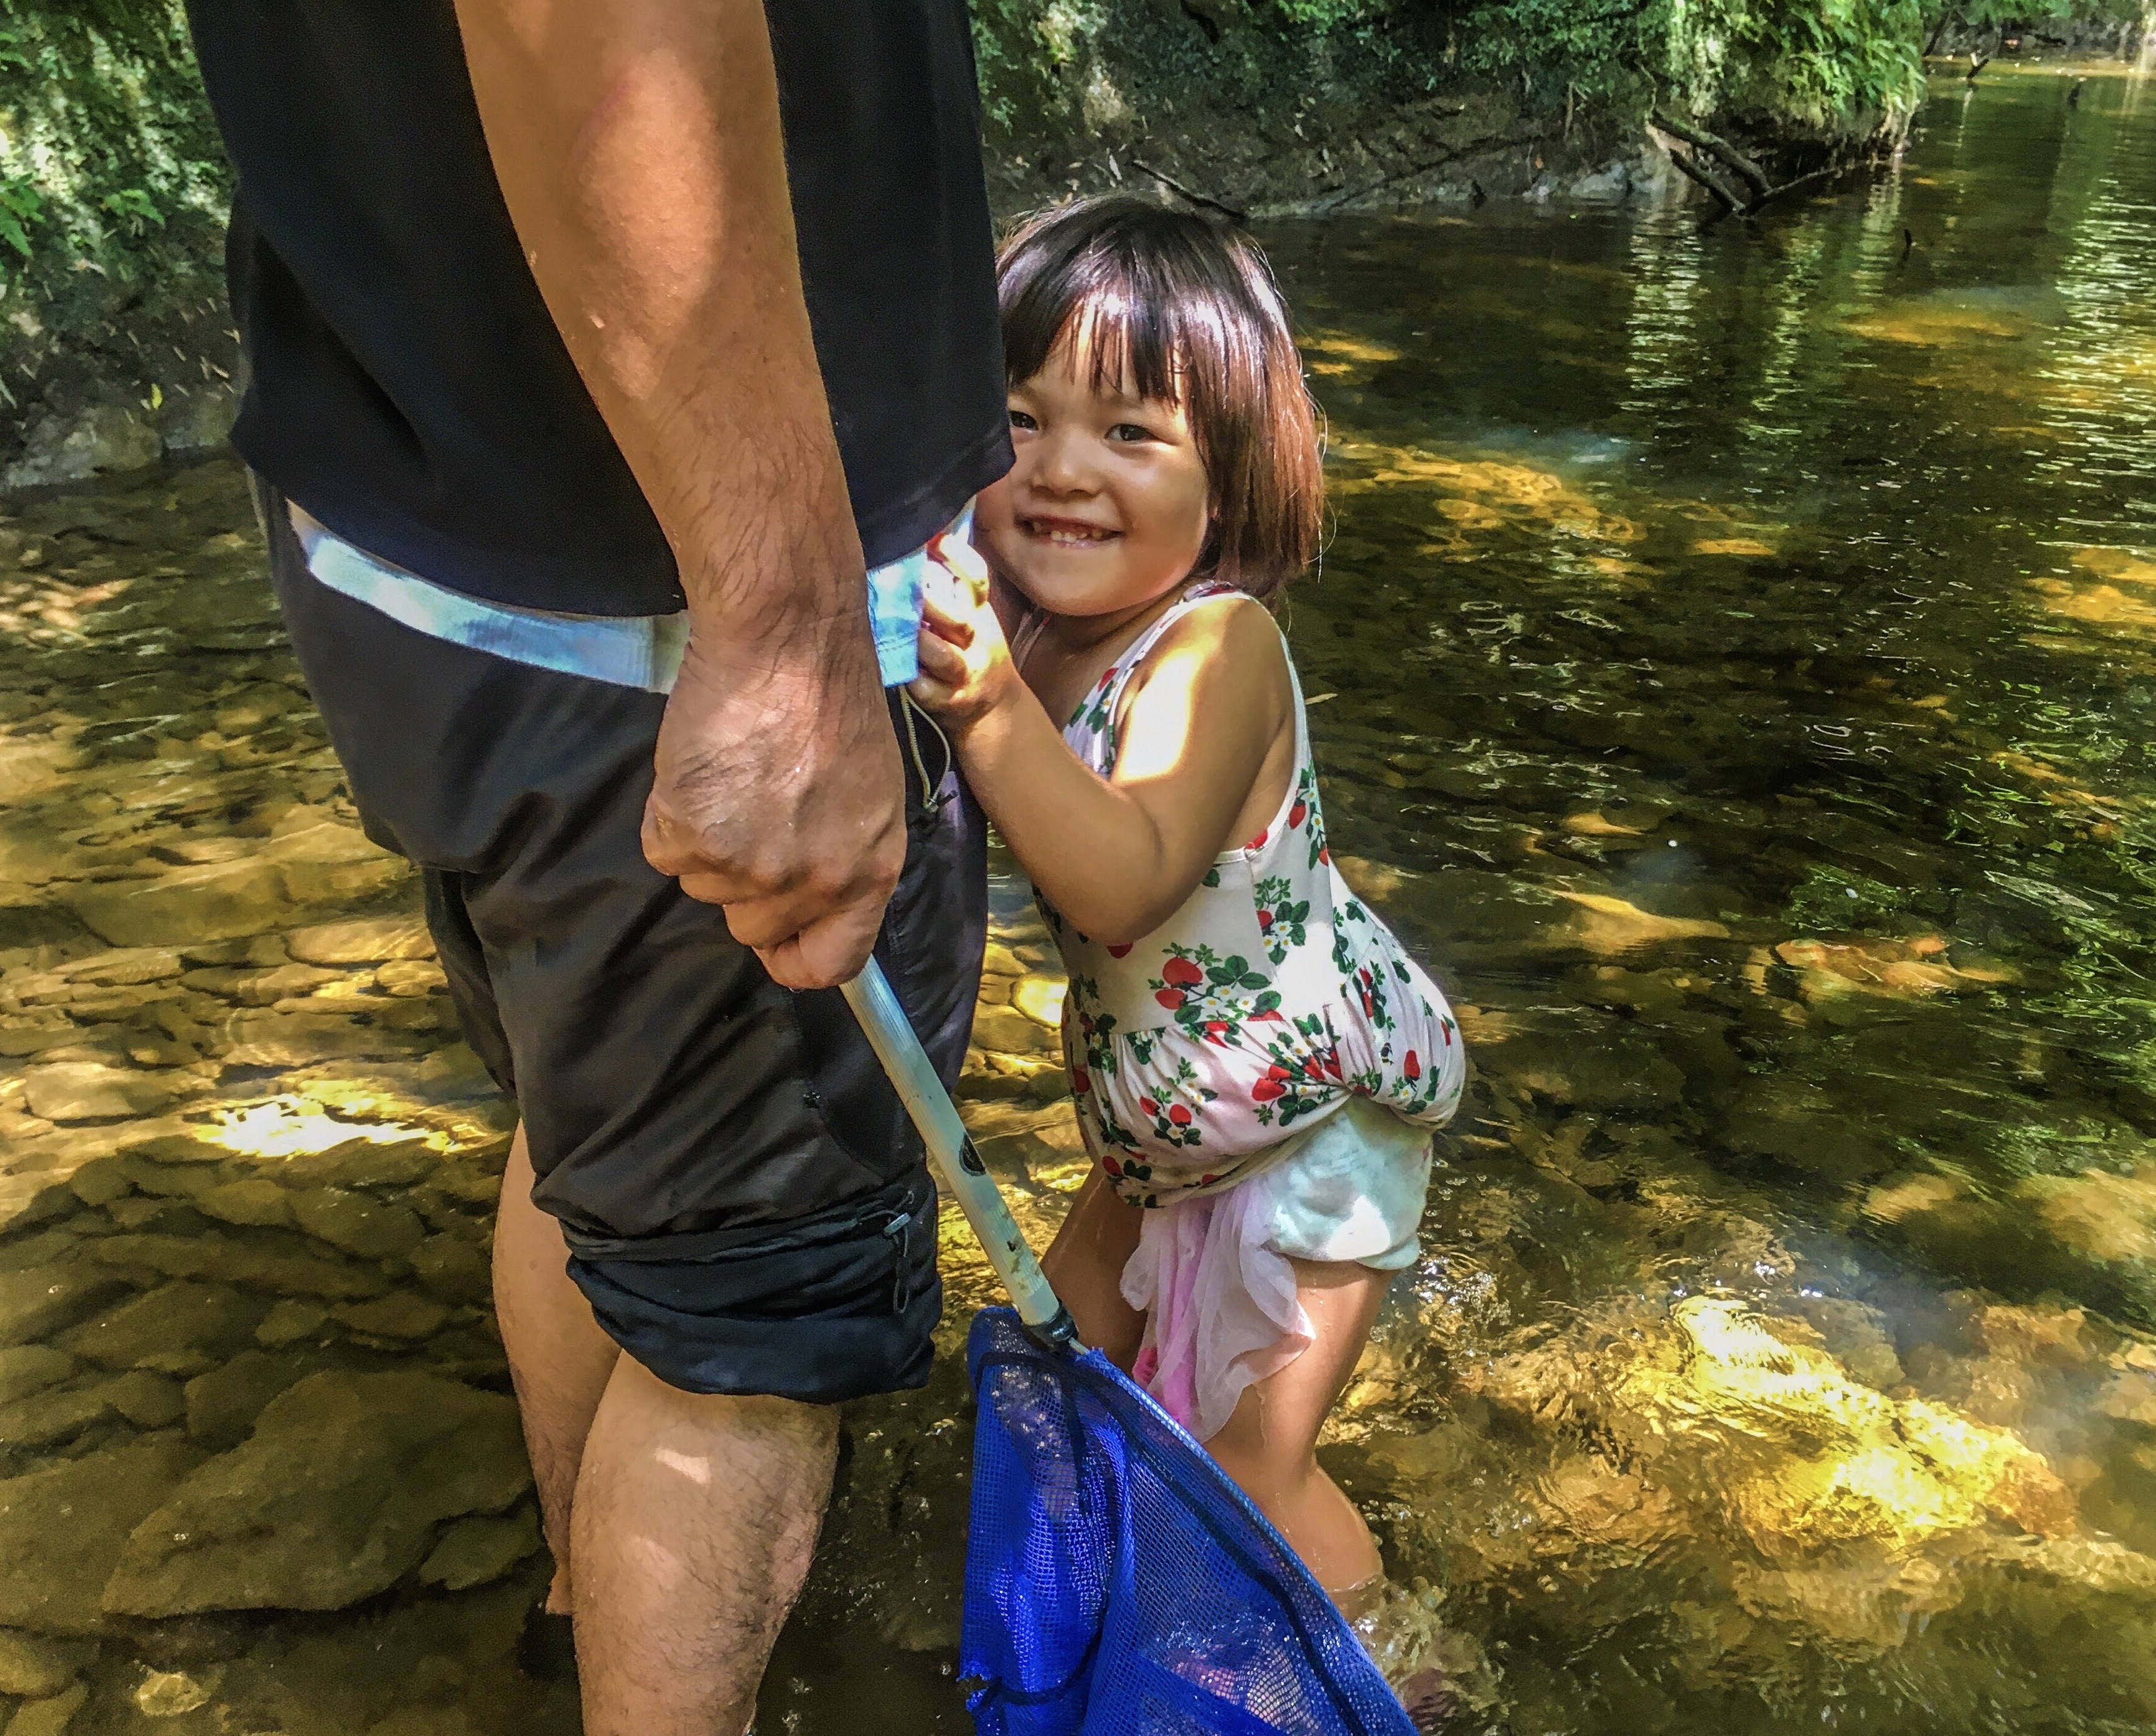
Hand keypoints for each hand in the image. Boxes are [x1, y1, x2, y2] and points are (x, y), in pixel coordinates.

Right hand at [643, 616, 905, 990]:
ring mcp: (752, 862)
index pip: (831, 963)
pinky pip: (661, 849)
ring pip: (703, 885)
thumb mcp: (868, 794)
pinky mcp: (694, 833)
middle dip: (741, 877)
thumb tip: (805, 905)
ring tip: (732, 773)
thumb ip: (841, 858)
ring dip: (705, 838)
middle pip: (752, 924)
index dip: (794, 956)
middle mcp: (815, 879)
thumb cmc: (829, 698)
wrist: (786, 636)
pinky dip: (668, 812)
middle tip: (750, 808)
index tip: (774, 940)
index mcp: (869, 871)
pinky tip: (700, 764)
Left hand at [909, 534, 1022, 734]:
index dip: (958, 558)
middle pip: (960, 621)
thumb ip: (951, 586)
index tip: (934, 539)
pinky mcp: (948, 701)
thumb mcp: (973, 614)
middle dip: (930, 603)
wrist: (994, 704)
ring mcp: (964, 673)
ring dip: (920, 642)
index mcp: (980, 613)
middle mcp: (976, 642)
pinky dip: (913, 680)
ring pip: (944, 657)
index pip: (977, 581)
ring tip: (896, 629)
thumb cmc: (971, 649)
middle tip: (901, 588)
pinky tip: (895, 667)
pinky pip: (929, 691)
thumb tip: (921, 540)